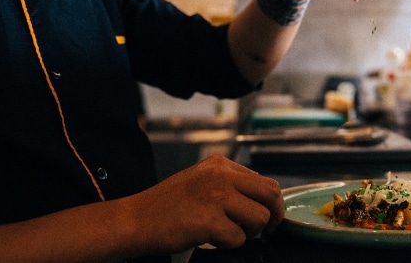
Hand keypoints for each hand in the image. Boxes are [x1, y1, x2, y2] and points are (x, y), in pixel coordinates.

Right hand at [123, 155, 282, 254]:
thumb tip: (261, 200)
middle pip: (271, 194)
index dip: (271, 203)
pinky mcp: (210, 220)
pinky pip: (239, 238)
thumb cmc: (166, 206)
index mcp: (220, 165)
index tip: (269, 215)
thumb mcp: (201, 181)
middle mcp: (221, 176)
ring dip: (248, 232)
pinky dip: (229, 244)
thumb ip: (229, 184)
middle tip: (267, 229)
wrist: (136, 219)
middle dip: (274, 216)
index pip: (264, 181)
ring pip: (259, 218)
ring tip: (227, 233)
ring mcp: (216, 196)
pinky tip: (211, 239)